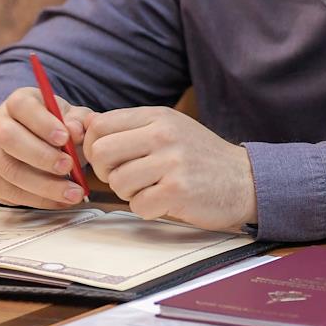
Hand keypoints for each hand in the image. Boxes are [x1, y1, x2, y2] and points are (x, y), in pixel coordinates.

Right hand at [0, 87, 94, 208]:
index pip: (22, 106)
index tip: (65, 138)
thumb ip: (79, 121)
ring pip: (8, 170)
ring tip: (73, 192)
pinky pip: (6, 192)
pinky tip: (59, 201)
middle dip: (41, 156)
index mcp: (18, 102)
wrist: (40, 144)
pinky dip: (36, 199)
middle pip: (8, 138)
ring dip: (43, 185)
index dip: (42, 123)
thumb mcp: (73, 118)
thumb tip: (76, 130)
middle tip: (68, 167)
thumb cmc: (59, 128)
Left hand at [82, 106, 256, 230]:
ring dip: (130, 193)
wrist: (244, 180)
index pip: (101, 125)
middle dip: (108, 173)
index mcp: (158, 117)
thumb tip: (81, 127)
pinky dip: (148, 209)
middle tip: (129, 178)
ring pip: (118, 183)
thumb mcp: (170, 130)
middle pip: (102, 153)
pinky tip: (167, 201)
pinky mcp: (178, 190)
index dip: (94, 147)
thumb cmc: (201, 158)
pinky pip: (138, 205)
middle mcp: (164, 134)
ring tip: (154, 189)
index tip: (109, 160)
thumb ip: (132, 129)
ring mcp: (172, 161)